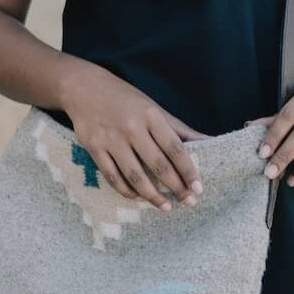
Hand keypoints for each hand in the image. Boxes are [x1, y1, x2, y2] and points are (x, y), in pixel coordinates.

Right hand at [60, 64, 208, 211]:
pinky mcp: (94, 148)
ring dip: (152, 195)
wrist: (84, 87)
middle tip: (188, 202)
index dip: (188, 170)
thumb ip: (179, 129)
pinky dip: (127, 191)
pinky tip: (139, 198)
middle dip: (175, 187)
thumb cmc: (126, 100)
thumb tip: (209, 141)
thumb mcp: (154, 108)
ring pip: (135, 175)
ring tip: (165, 207)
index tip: (198, 188)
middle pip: (158, 164)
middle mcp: (132, 127)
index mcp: (151, 115)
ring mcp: (111, 139)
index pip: (175, 148)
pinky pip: (112, 176)